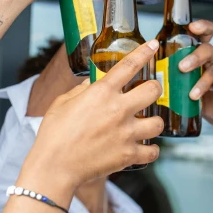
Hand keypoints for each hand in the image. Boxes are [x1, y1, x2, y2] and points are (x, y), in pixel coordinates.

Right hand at [19, 41, 163, 193]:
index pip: (129, 65)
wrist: (55, 166)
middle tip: (149, 93)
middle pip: (153, 90)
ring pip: (158, 122)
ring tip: (146, 124)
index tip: (154, 45)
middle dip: (154, 89)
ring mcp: (126, 133)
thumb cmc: (54, 134)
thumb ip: (83, 89)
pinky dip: (150, 150)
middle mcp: (118, 109)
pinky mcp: (128, 155)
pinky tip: (145, 148)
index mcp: (101, 92)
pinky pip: (152, 151)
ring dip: (153, 122)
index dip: (144, 52)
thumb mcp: (63, 102)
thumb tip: (94, 81)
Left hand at [177, 20, 212, 134]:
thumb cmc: (193, 91)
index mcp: (199, 51)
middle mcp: (212, 57)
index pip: (204, 33)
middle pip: (207, 49)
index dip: (201, 27)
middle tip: (182, 67)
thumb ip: (166, 70)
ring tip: (192, 93)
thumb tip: (145, 65)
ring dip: (203, 80)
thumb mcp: (178, 80)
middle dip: (195, 57)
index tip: (192, 28)